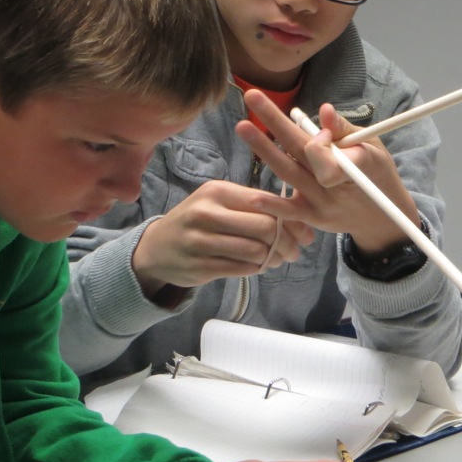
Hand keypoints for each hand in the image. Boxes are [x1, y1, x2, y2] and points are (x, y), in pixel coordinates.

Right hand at [132, 180, 313, 296]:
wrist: (157, 248)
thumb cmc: (199, 221)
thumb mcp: (221, 204)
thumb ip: (258, 209)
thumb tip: (304, 224)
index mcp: (217, 192)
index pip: (265, 203)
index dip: (291, 220)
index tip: (304, 233)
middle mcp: (206, 213)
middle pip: (264, 228)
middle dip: (286, 242)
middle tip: (294, 251)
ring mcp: (199, 241)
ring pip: (254, 251)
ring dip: (273, 258)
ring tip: (277, 259)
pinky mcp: (199, 266)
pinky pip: (240, 269)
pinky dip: (257, 269)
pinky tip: (259, 266)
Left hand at [236, 91, 418, 253]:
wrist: (383, 219)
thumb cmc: (376, 174)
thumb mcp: (372, 148)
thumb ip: (345, 130)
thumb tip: (324, 109)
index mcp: (353, 161)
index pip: (325, 149)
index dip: (317, 140)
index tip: (323, 132)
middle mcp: (335, 183)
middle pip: (300, 150)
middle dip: (275, 122)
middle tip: (252, 96)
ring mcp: (322, 203)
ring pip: (289, 173)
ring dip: (264, 150)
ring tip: (243, 127)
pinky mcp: (313, 218)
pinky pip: (290, 211)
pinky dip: (272, 205)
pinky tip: (253, 197)